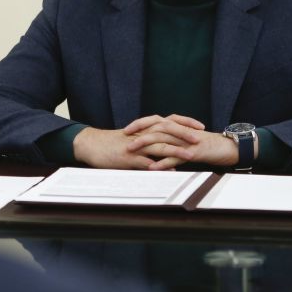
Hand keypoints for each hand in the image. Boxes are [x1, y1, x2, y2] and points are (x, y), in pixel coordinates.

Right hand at [73, 122, 195, 169]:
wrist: (91, 144)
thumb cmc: (111, 143)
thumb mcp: (132, 139)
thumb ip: (149, 144)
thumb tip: (165, 156)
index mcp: (144, 128)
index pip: (169, 120)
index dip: (185, 122)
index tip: (199, 126)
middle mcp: (141, 134)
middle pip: (166, 131)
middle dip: (184, 134)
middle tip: (199, 139)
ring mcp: (135, 146)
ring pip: (158, 145)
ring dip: (175, 150)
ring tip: (190, 155)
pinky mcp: (127, 158)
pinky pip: (145, 162)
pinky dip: (157, 166)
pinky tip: (168, 171)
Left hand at [125, 116, 238, 169]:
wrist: (226, 148)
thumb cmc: (204, 144)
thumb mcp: (184, 139)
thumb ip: (170, 139)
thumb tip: (154, 144)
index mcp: (176, 125)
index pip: (154, 120)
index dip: (139, 123)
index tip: (125, 129)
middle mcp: (179, 130)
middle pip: (155, 127)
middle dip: (138, 132)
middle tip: (124, 138)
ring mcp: (185, 140)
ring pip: (162, 140)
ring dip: (145, 145)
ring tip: (132, 150)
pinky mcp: (192, 151)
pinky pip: (175, 157)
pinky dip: (163, 162)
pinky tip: (152, 167)